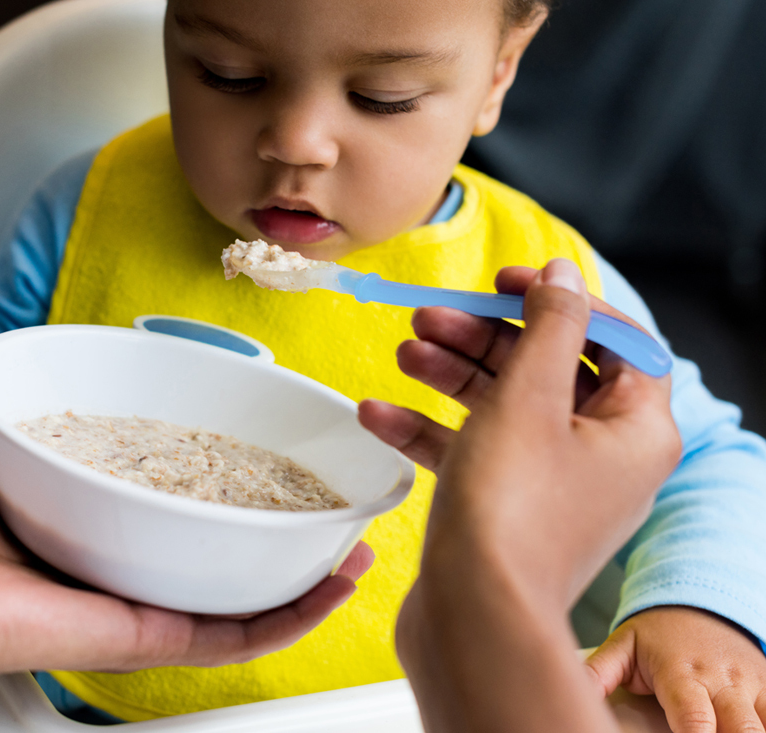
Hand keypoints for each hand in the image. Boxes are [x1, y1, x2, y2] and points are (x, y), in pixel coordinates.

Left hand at [0, 407, 372, 731]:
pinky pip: (230, 634)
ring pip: (243, 600)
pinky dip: (290, 614)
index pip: (174, 507)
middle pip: (220, 556)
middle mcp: (122, 570)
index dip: (226, 485)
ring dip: (307, 576)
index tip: (268, 458)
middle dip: (282, 534)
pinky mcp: (145, 637)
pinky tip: (331, 585)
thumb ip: (12, 402)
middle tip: (327, 505)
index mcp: (91, 527)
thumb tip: (27, 362)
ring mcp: (140, 609)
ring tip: (352, 545)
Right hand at [366, 259, 680, 732]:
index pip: (614, 339)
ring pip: (502, 408)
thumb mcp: (529, 396)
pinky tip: (377, 414)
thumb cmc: (510, 510)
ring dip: (450, 374)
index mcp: (635, 429)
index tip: (505, 281)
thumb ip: (548, 325)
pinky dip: (428, 429)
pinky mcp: (502, 510)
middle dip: (484, 337)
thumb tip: (562, 273)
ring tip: (403, 352)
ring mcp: (550, 486)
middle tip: (432, 318)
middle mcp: (601, 457)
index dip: (558, 301)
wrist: (472, 618)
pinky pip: (470, 452)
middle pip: (547, 368)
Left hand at [587, 606, 765, 732]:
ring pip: (765, 724)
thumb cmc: (657, 633)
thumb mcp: (623, 646)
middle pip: (743, 729)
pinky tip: (753, 730)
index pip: (693, 717)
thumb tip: (576, 694)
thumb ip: (599, 672)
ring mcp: (751, 685)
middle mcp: (722, 681)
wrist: (699, 603)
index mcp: (682, 674)